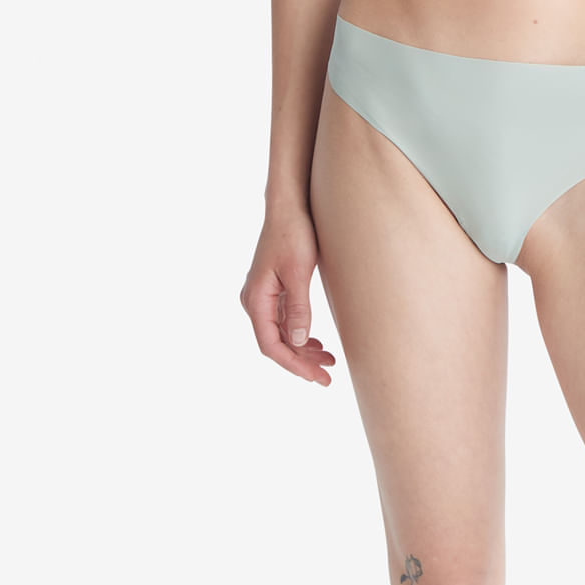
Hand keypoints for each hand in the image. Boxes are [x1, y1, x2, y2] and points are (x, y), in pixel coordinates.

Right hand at [239, 207, 335, 384]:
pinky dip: (301, 335)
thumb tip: (299, 341)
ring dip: (303, 350)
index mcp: (256, 299)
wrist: (289, 207)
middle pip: (276, 344)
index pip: (271, 345)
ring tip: (329, 362)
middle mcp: (255, 301)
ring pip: (282, 334)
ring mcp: (263, 296)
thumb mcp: (298, 273)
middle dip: (301, 362)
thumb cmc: (293, 234)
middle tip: (327, 378)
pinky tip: (317, 343)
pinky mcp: (274, 290)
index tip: (315, 378)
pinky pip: (284, 321)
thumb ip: (298, 308)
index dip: (293, 365)